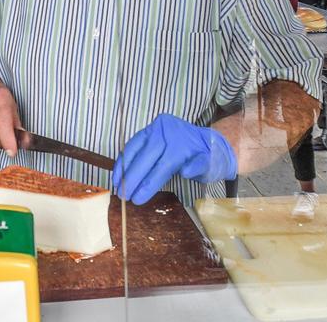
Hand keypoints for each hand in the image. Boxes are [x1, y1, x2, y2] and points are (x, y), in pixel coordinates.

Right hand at [113, 114, 236, 204]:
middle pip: (144, 158)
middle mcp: (167, 132)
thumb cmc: (208, 158)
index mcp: (182, 144)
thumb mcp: (210, 166)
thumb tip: (185, 171)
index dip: (147, 184)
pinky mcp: (149, 129)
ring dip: (123, 168)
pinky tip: (118, 173)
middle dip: (131, 179)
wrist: (208, 141)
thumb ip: (199, 168)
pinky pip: (133, 144)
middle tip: (123, 196)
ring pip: (134, 149)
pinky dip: (124, 159)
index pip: (161, 167)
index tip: (137, 199)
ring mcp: (156, 128)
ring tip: (116, 185)